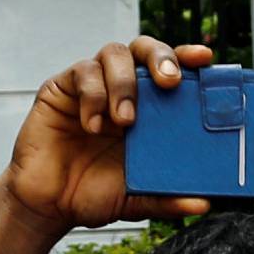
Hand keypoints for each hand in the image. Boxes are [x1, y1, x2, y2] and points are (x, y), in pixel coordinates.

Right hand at [1, 36, 216, 232]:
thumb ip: (167, 198)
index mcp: (147, 109)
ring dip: (124, 83)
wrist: (50, 205)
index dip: (187, 59)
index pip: (171, 71)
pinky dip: (92, 96)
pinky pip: (81, 73)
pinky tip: (92, 126)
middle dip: (160, 57)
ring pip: (114, 53)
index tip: (204, 59)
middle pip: (144, 49)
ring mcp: (92, 85)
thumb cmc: (94, 194)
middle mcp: (121, 89)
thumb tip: (203, 205)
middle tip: (169, 82)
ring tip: (124, 121)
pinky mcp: (62, 89)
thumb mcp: (137, 200)